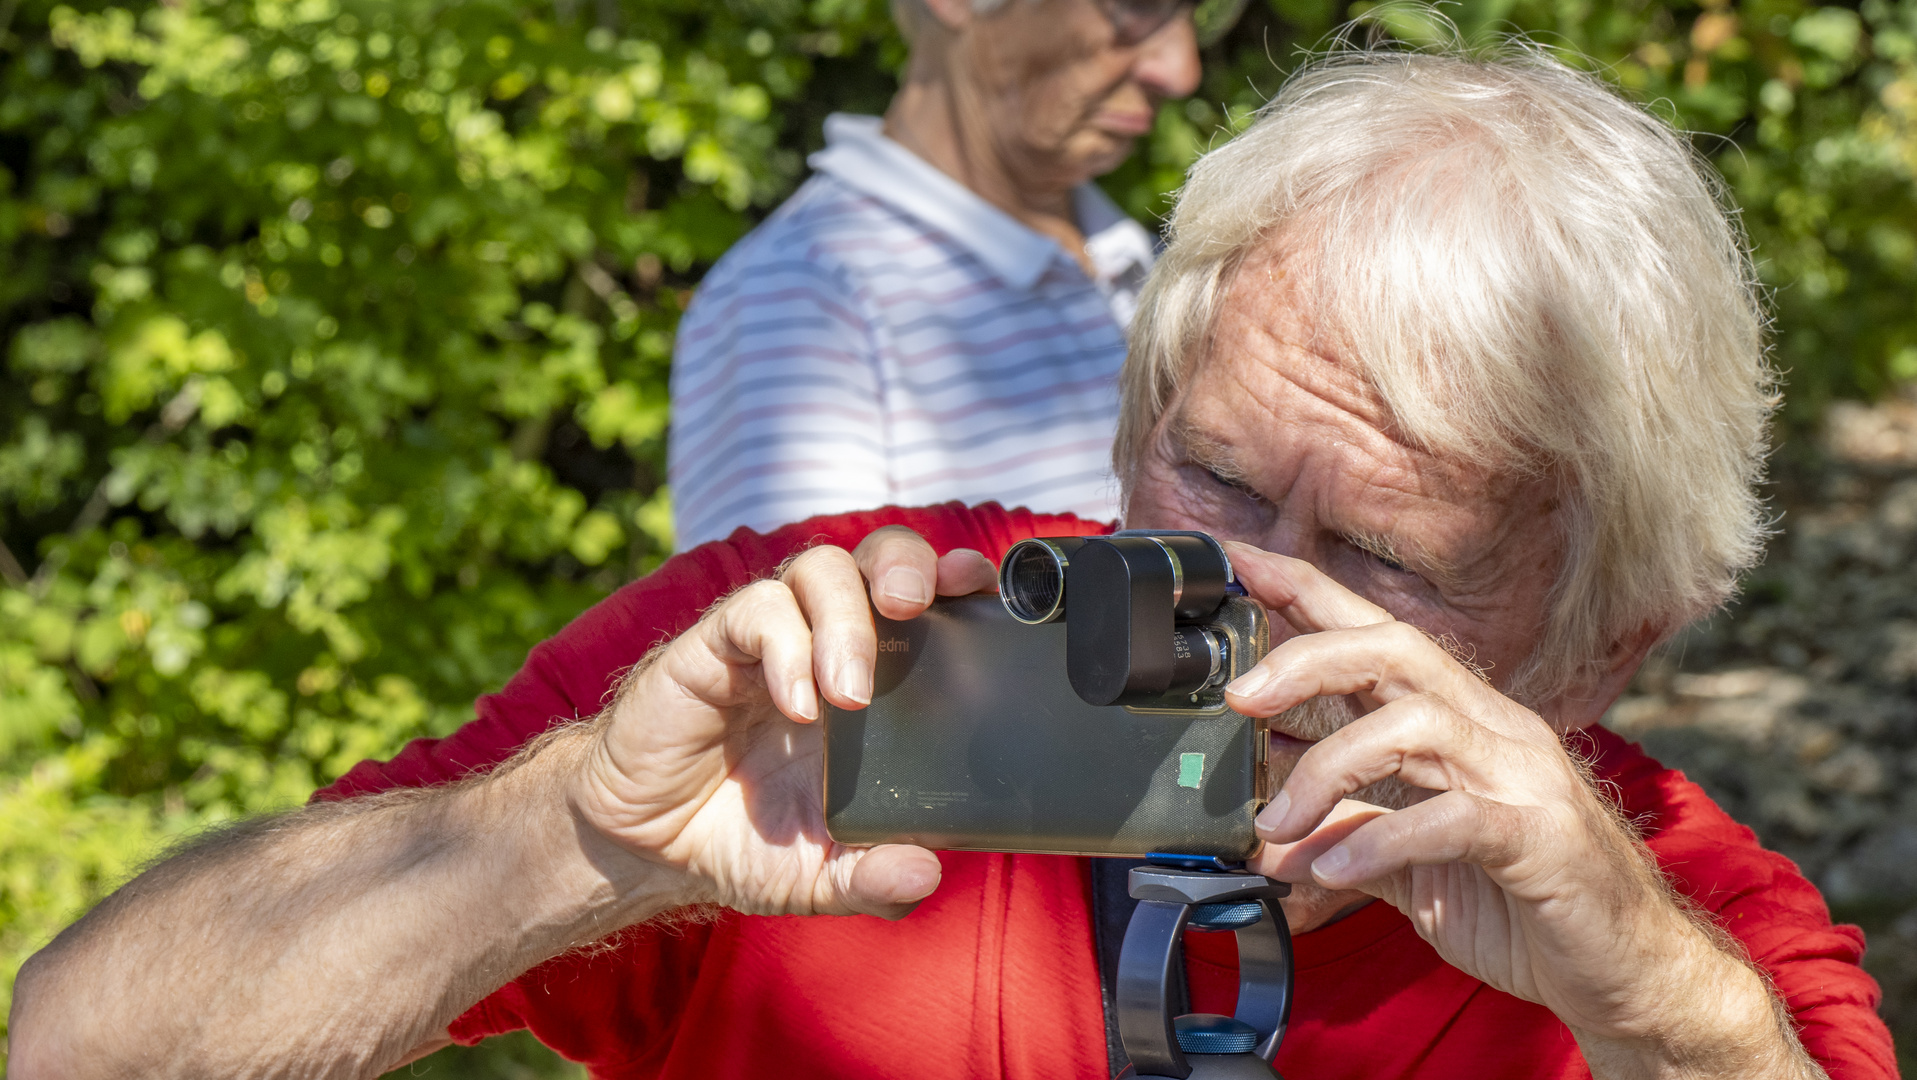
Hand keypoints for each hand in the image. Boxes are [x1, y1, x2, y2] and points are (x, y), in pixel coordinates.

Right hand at [568, 526, 996, 920]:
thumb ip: (870, 878)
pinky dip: (784, 649)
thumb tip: (923, 876)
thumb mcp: (819, 874)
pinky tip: (796, 706)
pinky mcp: (709, 648)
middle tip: (914, 606)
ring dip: (845, 620)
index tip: (980, 584)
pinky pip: (754, 613)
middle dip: (905, 565)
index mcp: (873, 680)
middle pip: (875, 558)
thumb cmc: (748, 840)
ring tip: (851, 694)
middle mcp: (823, 643)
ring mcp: (767, 640)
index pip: (925, 602)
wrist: (649, 846)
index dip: (956, 580)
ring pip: (818, 570)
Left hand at [1221, 543, 1815, 1076]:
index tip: (1236, 564)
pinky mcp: (1540, 837)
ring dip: (1328, 767)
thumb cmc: (1522, 902)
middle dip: (1308, 659)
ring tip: (1274, 822)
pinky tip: (1333, 871)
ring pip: (1416, 724)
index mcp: (1458, 720)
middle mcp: (1493, 729)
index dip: (1305, 590)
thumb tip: (1264, 835)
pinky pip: (1452, 819)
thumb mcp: (1409, 861)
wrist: (1626, 970)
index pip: (1375, 631)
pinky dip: (1381, 840)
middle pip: (1395, 650)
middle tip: (1237, 697)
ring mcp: (1522, 777)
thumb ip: (1344, 831)